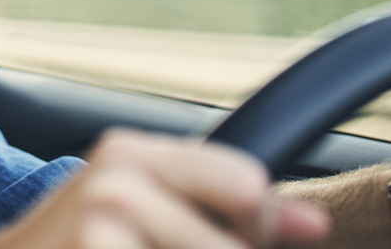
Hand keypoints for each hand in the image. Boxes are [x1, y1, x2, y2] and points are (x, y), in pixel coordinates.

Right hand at [0, 128, 328, 248]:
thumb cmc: (75, 244)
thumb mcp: (140, 208)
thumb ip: (223, 208)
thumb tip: (315, 225)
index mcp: (131, 151)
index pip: (246, 184)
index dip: (252, 228)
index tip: (225, 240)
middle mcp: (116, 176)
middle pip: (231, 242)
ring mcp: (102, 219)